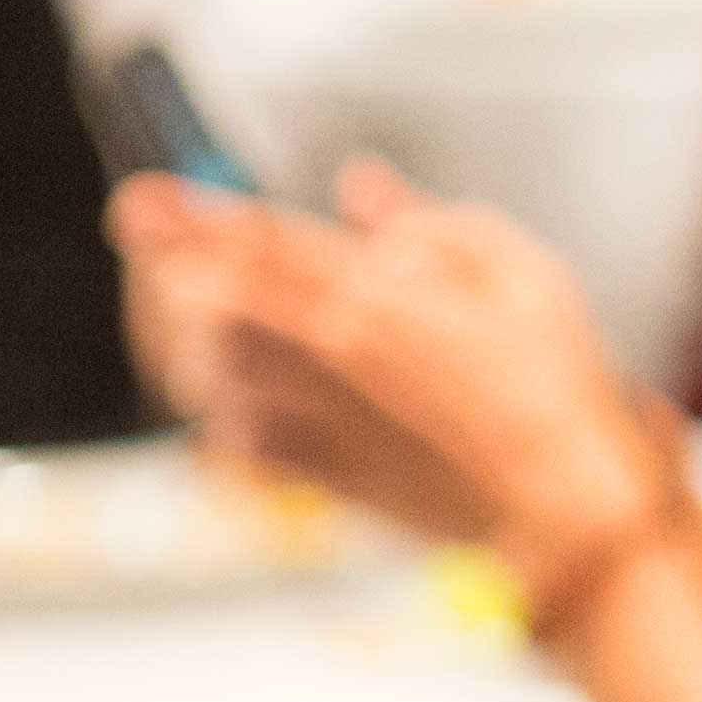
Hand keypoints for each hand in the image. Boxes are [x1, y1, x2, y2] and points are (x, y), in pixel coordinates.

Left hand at [110, 163, 672, 559]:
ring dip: (178, 340)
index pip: (252, 245)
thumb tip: (360, 185)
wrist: (563, 516)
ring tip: (181, 313)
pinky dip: (211, 416)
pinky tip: (224, 398)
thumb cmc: (559, 395)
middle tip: (156, 254)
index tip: (138, 200)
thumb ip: (431, 225)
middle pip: (195, 308)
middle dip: (162, 274)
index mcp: (375, 301)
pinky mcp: (312, 477)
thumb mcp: (523, 278)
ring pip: (196, 374)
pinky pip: (225, 442)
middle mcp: (325, 361)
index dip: (184, 218)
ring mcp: (311, 424)